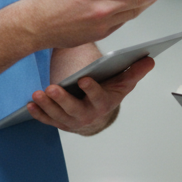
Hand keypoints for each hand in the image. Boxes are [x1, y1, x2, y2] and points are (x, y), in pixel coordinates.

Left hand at [27, 56, 155, 134]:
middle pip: (74, 109)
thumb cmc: (109, 95)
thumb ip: (134, 71)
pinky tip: (31, 104)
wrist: (98, 116)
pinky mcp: (59, 122)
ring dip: (47, 105)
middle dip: (63, 100)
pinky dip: (38, 113)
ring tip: (38, 93)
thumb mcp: (123, 83)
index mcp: (103, 104)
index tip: (84, 79)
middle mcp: (87, 115)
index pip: (97, 97)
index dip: (91, 89)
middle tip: (52, 88)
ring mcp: (72, 120)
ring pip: (58, 115)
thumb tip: (149, 59)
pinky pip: (48, 119)